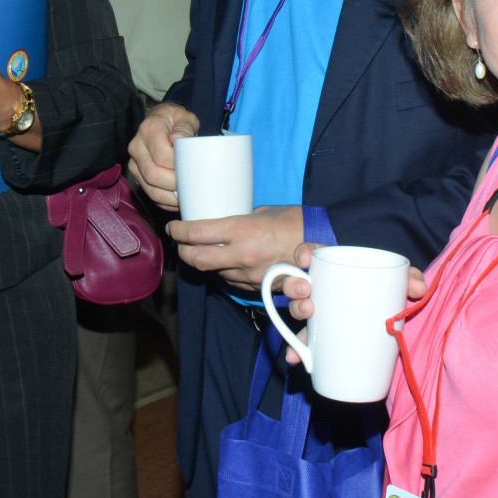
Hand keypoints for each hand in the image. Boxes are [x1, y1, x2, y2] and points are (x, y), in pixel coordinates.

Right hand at [127, 103, 199, 211]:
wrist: (163, 120)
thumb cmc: (177, 121)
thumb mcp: (185, 118)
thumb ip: (184, 127)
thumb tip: (178, 139)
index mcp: (148, 130)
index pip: (161, 156)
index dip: (178, 167)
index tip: (193, 170)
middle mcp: (137, 147)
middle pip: (153, 175)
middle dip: (175, 184)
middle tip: (192, 185)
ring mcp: (135, 163)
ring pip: (150, 189)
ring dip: (171, 197)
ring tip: (187, 196)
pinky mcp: (137, 175)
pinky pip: (150, 194)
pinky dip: (166, 202)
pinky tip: (179, 199)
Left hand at [168, 206, 303, 290]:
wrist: (324, 244)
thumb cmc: (296, 221)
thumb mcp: (264, 211)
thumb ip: (241, 218)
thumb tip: (224, 218)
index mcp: (241, 230)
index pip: (196, 233)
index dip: (178, 231)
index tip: (173, 227)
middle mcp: (241, 254)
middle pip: (196, 259)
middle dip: (182, 251)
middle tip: (179, 243)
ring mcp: (249, 274)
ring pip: (213, 272)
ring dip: (204, 262)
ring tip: (202, 250)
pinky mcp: (258, 287)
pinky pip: (232, 281)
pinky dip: (224, 271)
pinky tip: (225, 262)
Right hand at [283, 250, 426, 364]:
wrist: (390, 331)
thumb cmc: (389, 296)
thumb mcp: (399, 284)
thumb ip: (411, 279)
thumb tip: (420, 288)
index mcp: (334, 269)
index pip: (311, 254)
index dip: (302, 253)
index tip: (304, 259)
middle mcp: (320, 289)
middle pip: (298, 282)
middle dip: (295, 285)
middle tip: (307, 292)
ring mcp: (317, 313)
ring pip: (297, 308)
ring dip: (296, 310)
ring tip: (308, 315)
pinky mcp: (318, 338)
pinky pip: (303, 343)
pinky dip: (297, 351)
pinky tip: (295, 358)